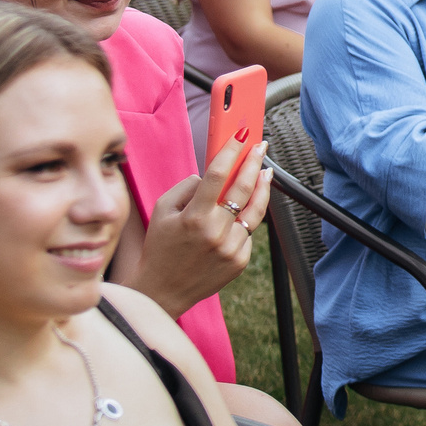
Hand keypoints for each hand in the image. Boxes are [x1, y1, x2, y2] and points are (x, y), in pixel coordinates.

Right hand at [136, 138, 270, 314]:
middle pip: (244, 189)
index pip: (218, 175)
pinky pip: (248, 233)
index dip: (231, 151)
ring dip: (262, 189)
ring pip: (254, 211)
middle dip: (254, 162)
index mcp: (194, 217)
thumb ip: (186, 187)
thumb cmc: (160, 247)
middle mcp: (216, 233)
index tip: (240, 135)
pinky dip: (245, 219)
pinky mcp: (240, 261)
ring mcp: (231, 248)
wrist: (163, 290)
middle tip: (261, 147)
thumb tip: (210, 175)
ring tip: (265, 172)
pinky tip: (239, 213)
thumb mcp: (162, 211)